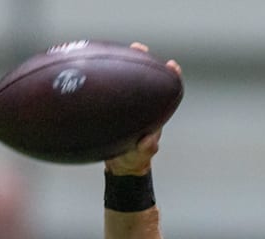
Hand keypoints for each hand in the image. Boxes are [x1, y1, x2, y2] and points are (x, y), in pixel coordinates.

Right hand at [104, 43, 181, 175]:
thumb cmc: (134, 161)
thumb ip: (146, 149)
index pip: (166, 93)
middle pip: (146, 80)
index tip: (172, 66)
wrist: (120, 166)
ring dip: (124, 64)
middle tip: (139, 47)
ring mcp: (128, 106)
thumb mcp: (140, 157)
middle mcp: (143, 106)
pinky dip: (105, 79)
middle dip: (145, 62)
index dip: (171, 78)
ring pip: (127, 81)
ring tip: (120, 49)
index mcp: (153, 115)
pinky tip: (92, 68)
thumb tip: (150, 141)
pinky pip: (110, 90)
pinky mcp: (113, 109)